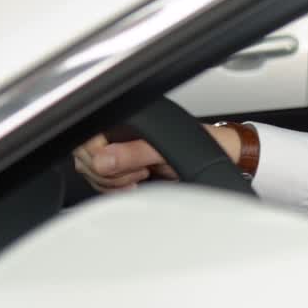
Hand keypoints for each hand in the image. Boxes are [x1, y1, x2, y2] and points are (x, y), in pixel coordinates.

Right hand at [73, 125, 239, 192]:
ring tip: (140, 179)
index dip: (95, 156)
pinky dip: (115, 188)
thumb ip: (134, 153)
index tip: (118, 166)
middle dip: (107, 173)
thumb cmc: (202, 146)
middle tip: (137, 174)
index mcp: (127, 119)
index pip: (86, 138)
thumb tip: (101, 160)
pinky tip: (135, 186)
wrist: (222, 159)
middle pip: (86, 157)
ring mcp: (122, 151)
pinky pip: (104, 181)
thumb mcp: (166, 150)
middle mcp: (120, 133)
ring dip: (111, 182)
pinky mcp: (126, 168)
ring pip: (92, 171)